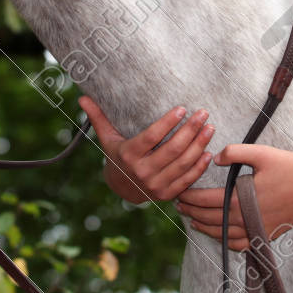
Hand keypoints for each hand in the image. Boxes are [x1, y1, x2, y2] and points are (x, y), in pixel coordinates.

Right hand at [79, 96, 214, 203]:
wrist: (122, 189)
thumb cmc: (117, 156)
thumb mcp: (107, 138)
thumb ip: (99, 117)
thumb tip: (83, 98)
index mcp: (129, 155)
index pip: (152, 136)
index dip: (168, 122)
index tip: (182, 108)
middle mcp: (142, 172)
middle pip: (172, 149)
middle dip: (190, 130)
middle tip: (203, 114)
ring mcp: (156, 185)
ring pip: (182, 164)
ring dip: (199, 145)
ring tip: (210, 128)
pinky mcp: (167, 194)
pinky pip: (187, 180)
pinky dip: (199, 166)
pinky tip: (208, 152)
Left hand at [175, 144, 292, 251]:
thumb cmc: (289, 166)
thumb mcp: (260, 153)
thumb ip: (234, 152)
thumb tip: (214, 157)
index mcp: (240, 199)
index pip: (205, 201)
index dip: (189, 197)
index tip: (179, 193)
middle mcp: (245, 218)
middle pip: (210, 220)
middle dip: (192, 213)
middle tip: (179, 206)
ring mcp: (257, 229)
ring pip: (223, 235)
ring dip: (205, 229)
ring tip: (193, 222)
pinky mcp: (267, 234)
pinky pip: (242, 245)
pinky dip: (228, 242)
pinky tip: (221, 236)